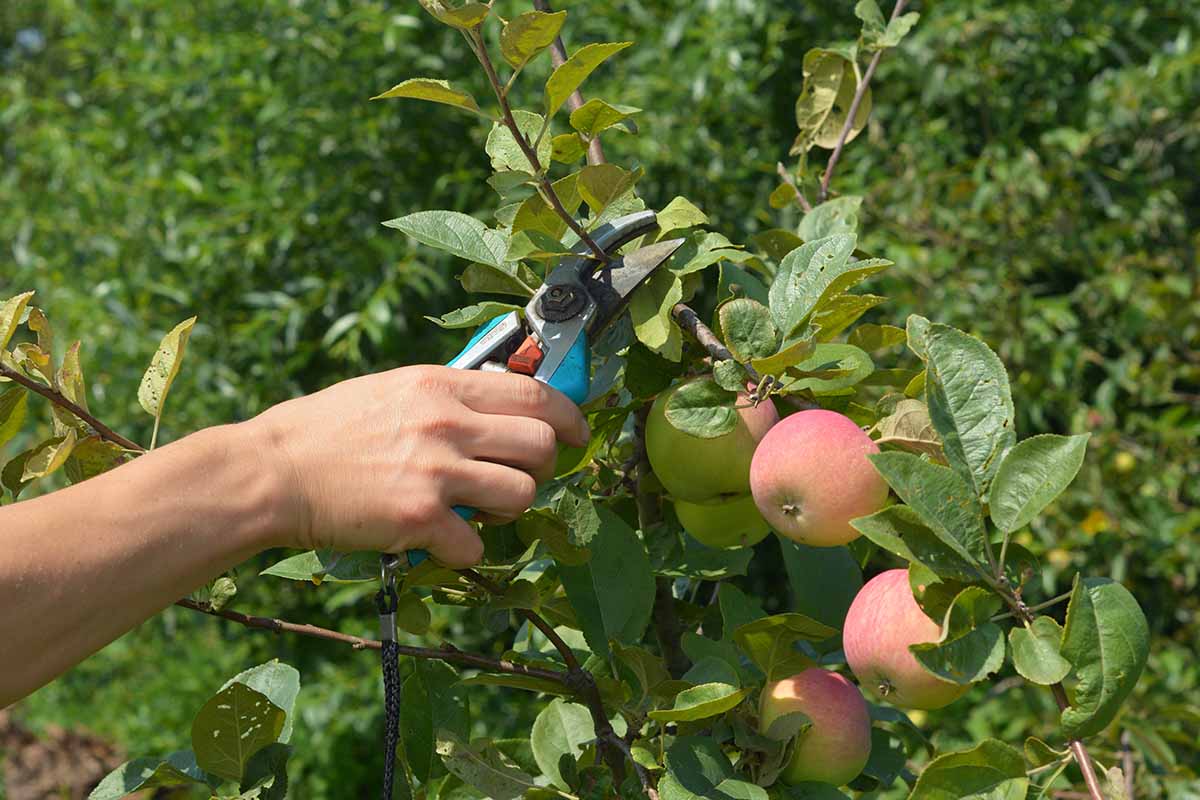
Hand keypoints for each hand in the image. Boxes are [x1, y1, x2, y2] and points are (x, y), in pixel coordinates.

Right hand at [245, 366, 588, 565]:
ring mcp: (436, 472)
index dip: (569, 416)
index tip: (577, 433)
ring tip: (475, 509)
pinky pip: (477, 544)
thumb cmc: (324, 430)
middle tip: (515, 477)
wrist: (271, 472)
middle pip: (541, 445)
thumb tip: (494, 405)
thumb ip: (445, 397)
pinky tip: (437, 539)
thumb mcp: (391, 389)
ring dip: (507, 509)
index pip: (534, 393)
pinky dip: (464, 549)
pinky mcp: (420, 519)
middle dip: (541, 467)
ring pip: (523, 494)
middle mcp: (446, 423)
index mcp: (440, 386)